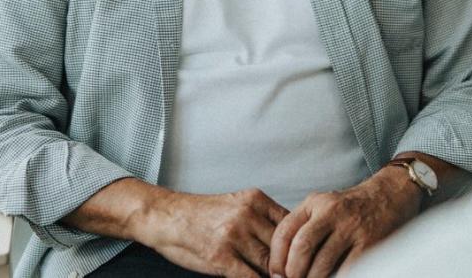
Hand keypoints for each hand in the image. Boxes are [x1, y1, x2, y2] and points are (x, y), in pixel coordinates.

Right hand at [136, 188, 289, 276]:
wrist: (165, 216)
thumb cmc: (200, 214)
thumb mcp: (236, 204)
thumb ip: (262, 219)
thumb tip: (289, 242)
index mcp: (255, 200)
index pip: (292, 225)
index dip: (300, 247)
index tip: (306, 260)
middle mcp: (248, 215)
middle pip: (284, 246)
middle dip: (291, 266)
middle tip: (301, 275)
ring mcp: (235, 236)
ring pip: (270, 265)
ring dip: (278, 277)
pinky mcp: (221, 257)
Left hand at [269, 168, 421, 277]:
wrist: (390, 194)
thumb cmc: (351, 207)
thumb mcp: (323, 205)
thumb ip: (303, 226)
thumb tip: (283, 262)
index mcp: (314, 203)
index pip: (284, 232)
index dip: (276, 259)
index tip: (276, 275)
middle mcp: (331, 212)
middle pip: (301, 248)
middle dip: (293, 273)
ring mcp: (351, 227)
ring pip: (323, 263)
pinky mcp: (369, 242)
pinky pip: (348, 269)